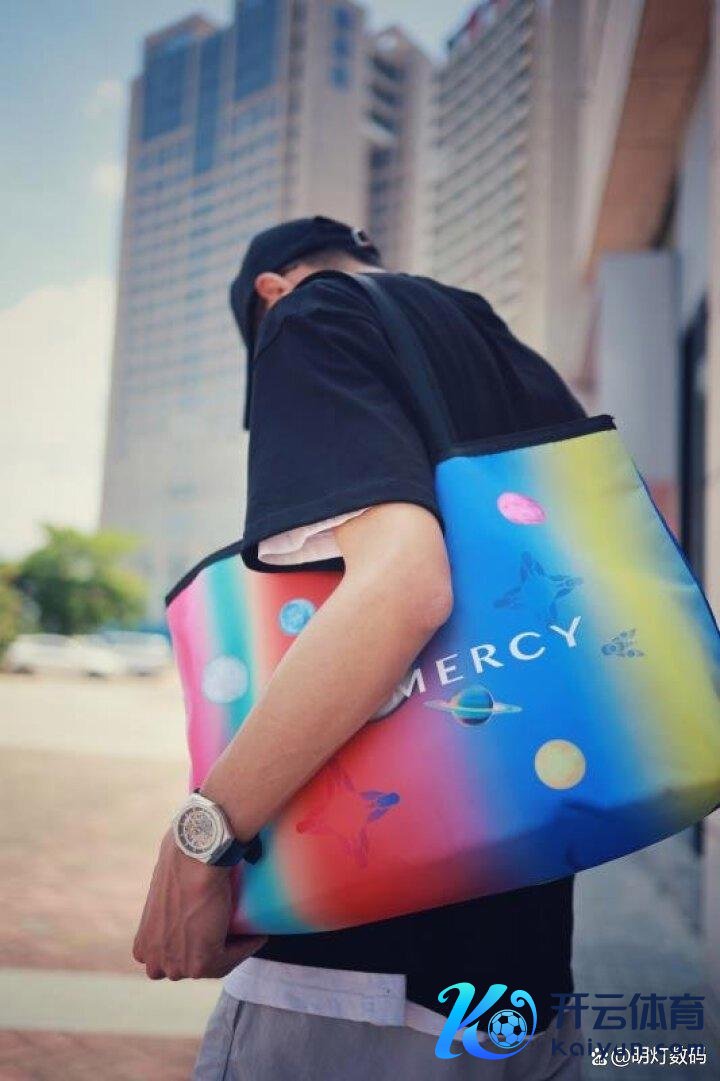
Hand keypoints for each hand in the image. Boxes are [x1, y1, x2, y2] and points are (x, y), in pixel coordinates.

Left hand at [133, 829, 266, 979]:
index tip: (212, 932)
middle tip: (231, 934)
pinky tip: (257, 935)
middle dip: (210, 953)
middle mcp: (155, 961)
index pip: (171, 958)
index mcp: (143, 946)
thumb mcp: (163, 892)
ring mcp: (177, 965)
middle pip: (190, 966)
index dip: (192, 947)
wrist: (195, 858)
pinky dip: (247, 948)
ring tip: (248, 935)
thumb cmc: (180, 862)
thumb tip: (180, 899)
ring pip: (213, 967)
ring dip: (232, 953)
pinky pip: (231, 959)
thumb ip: (166, 907)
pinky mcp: (202, 961)